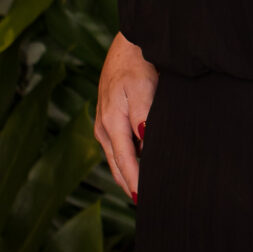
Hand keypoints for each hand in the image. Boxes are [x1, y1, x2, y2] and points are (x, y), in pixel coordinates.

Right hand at [94, 32, 157, 201]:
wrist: (128, 45)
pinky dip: (126, 163)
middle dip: (131, 186)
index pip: (125, 162)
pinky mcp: (108, 121)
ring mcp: (103, 125)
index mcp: (110, 123)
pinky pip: (117, 150)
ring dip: (128, 177)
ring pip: (116, 159)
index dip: (136, 182)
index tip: (147, 200)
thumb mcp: (142, 88)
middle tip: (149, 206)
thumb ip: (142, 115)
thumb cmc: (138, 65)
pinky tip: (139, 170)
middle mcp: (103, 128)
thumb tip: (142, 140)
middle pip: (117, 166)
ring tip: (143, 195)